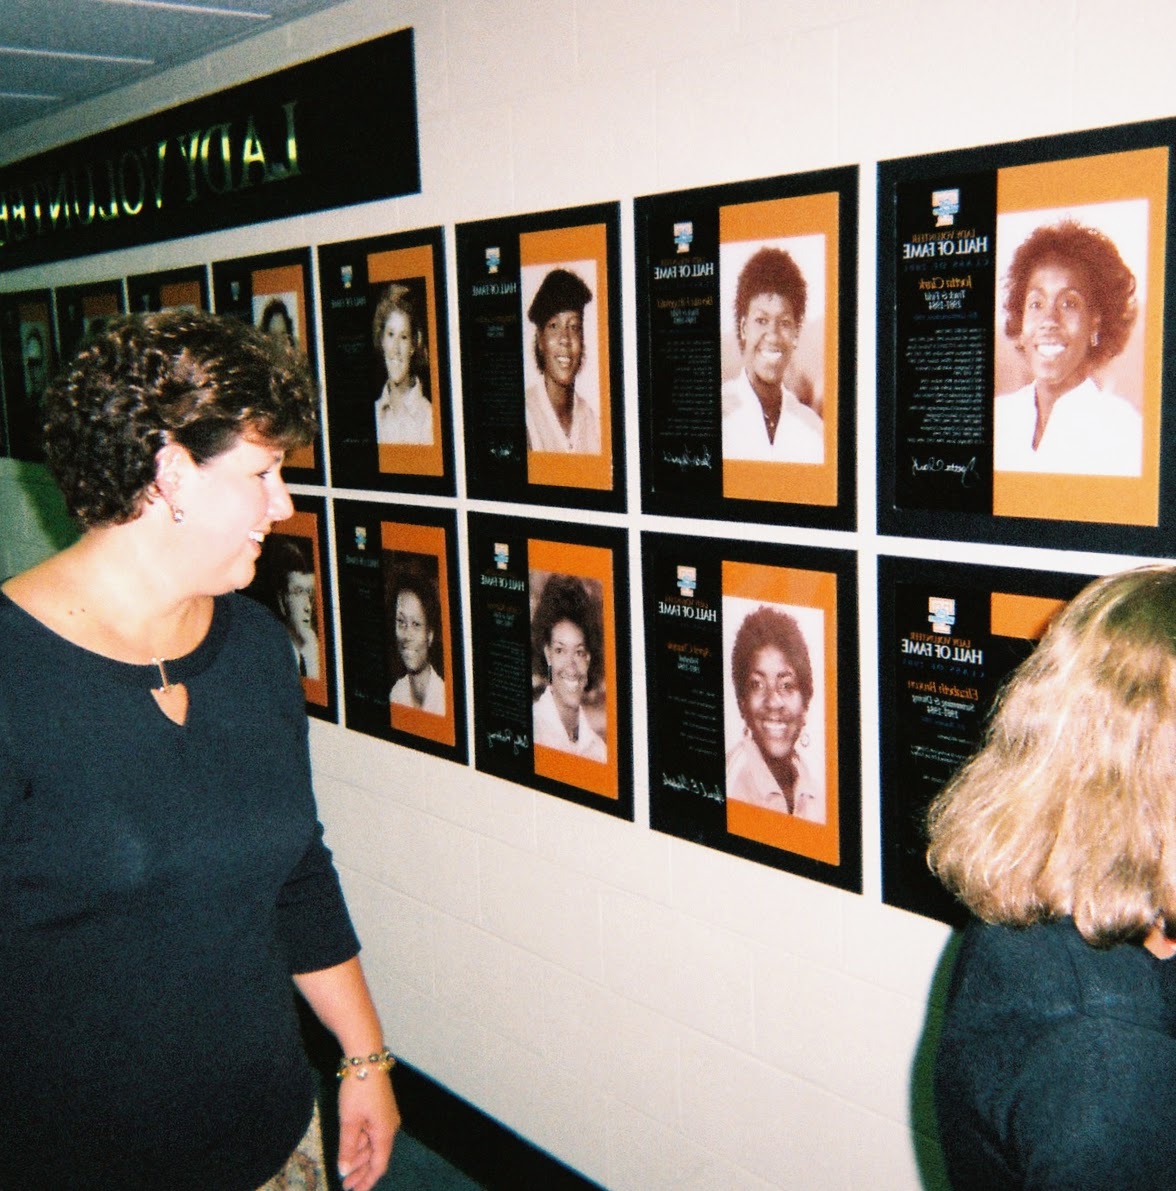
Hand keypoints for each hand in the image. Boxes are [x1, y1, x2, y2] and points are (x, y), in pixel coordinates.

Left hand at [336, 1070, 399, 1190]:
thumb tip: (345, 1172)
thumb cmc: (358, 1089)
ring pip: (372, 1144)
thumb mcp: (349, 1121)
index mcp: (385, 1132)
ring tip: (344, 1169)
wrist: (366, 1058)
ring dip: (359, 1157)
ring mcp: (385, 1117)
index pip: (379, 1165)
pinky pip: (371, 1132)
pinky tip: (350, 1148)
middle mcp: (389, 1127)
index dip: (367, 1182)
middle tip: (345, 1185)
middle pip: (376, 1156)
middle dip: (361, 1172)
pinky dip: (361, 1142)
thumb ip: (347, 1148)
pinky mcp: (380, 1108)